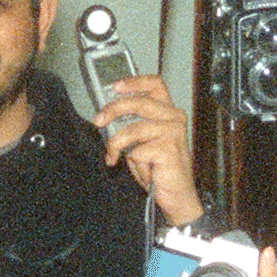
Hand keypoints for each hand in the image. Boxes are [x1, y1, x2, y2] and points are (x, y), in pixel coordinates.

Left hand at [93, 74, 201, 224]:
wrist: (178, 195)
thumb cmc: (160, 168)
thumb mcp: (144, 140)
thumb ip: (133, 124)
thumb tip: (107, 115)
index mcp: (169, 112)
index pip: (156, 84)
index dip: (135, 81)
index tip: (115, 86)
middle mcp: (174, 118)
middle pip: (139, 102)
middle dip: (113, 110)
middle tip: (98, 121)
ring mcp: (172, 133)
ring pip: (132, 130)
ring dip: (116, 145)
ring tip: (113, 156)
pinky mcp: (168, 149)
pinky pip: (136, 152)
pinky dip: (134, 164)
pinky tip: (144, 172)